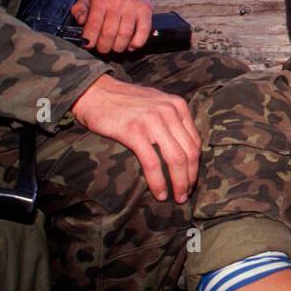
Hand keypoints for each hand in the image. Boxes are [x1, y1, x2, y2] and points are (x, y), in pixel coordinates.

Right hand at [71, 74, 200, 202]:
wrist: (95, 92)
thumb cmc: (125, 100)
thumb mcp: (156, 102)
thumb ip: (172, 118)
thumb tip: (184, 145)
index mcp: (178, 106)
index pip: (195, 141)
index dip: (196, 165)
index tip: (191, 180)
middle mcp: (169, 111)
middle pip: (189, 152)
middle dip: (191, 178)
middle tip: (186, 195)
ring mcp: (152, 121)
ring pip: (176, 159)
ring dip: (179, 183)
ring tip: (177, 198)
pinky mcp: (134, 132)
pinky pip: (152, 163)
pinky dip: (158, 182)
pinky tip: (159, 193)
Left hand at [72, 0, 152, 53]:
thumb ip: (79, 9)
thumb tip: (81, 21)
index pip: (94, 24)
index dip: (90, 39)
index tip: (89, 45)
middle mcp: (118, 1)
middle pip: (109, 32)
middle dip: (104, 46)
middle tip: (102, 48)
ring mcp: (133, 6)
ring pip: (125, 35)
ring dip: (118, 47)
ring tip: (115, 47)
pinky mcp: (146, 11)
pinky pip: (143, 32)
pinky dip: (136, 43)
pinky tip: (130, 45)